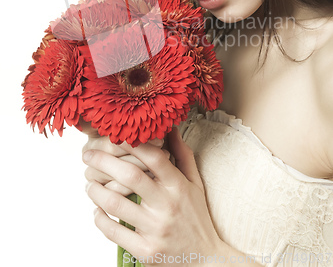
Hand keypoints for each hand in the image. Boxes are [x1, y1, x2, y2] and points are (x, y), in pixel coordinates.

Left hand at [83, 127, 224, 265]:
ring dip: (95, 190)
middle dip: (103, 161)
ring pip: (116, 203)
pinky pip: (114, 232)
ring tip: (89, 182)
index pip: (154, 157)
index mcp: (178, 186)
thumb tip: (170, 129)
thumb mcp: (195, 183)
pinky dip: (100, 219)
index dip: (132, 143)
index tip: (114, 135)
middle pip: (130, 176)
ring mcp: (155, 229)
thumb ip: (182, 155)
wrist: (205, 260)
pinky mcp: (145, 251)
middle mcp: (167, 205)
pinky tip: (96, 210)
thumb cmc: (196, 217)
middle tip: (87, 154)